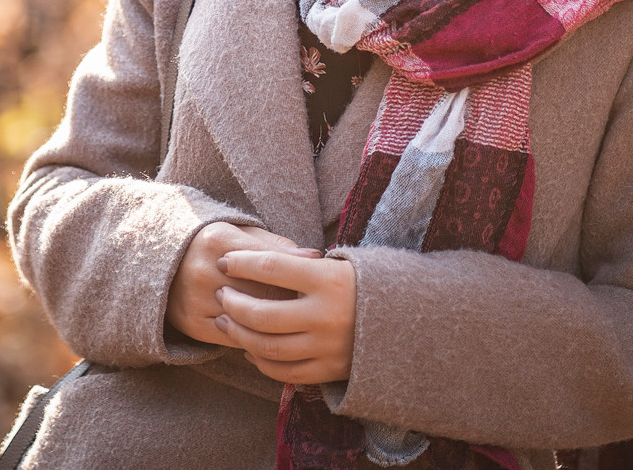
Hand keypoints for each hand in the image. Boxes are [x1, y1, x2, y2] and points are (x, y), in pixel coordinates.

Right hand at [166, 222, 318, 347]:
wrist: (163, 266)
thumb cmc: (215, 248)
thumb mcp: (240, 234)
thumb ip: (275, 244)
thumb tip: (315, 257)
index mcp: (219, 239)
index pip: (270, 263)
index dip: (296, 277)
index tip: (313, 286)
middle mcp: (205, 269)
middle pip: (262, 293)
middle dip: (290, 302)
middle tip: (308, 308)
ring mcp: (196, 299)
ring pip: (250, 319)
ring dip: (274, 324)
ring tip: (292, 322)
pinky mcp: (193, 324)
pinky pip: (234, 337)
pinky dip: (255, 338)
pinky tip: (269, 334)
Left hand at [213, 249, 356, 384]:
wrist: (412, 322)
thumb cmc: (367, 284)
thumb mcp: (340, 264)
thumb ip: (300, 264)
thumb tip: (251, 260)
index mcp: (329, 279)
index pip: (271, 267)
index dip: (241, 264)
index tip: (224, 261)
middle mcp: (327, 315)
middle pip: (262, 313)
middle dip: (233, 304)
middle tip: (220, 294)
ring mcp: (328, 347)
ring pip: (268, 347)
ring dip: (239, 334)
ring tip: (225, 321)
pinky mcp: (330, 371)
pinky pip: (284, 372)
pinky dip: (260, 362)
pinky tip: (249, 349)